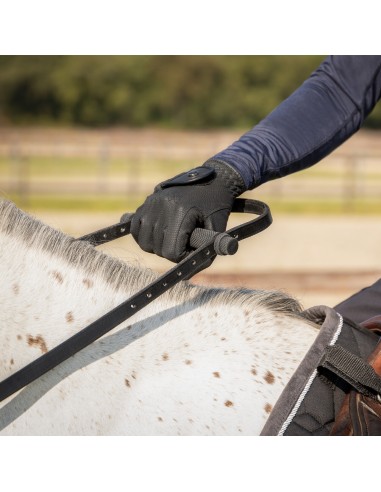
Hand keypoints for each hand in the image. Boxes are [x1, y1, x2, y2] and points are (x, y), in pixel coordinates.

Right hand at [130, 160, 245, 261]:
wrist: (213, 179)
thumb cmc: (218, 207)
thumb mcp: (218, 229)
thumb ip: (206, 252)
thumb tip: (187, 274)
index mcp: (181, 212)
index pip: (171, 251)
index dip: (182, 257)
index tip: (192, 251)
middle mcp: (163, 206)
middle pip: (157, 248)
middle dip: (171, 252)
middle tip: (185, 244)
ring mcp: (152, 203)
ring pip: (144, 241)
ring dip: (157, 246)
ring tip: (172, 239)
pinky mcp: (148, 201)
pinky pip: (136, 227)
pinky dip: (144, 235)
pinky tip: (158, 235)